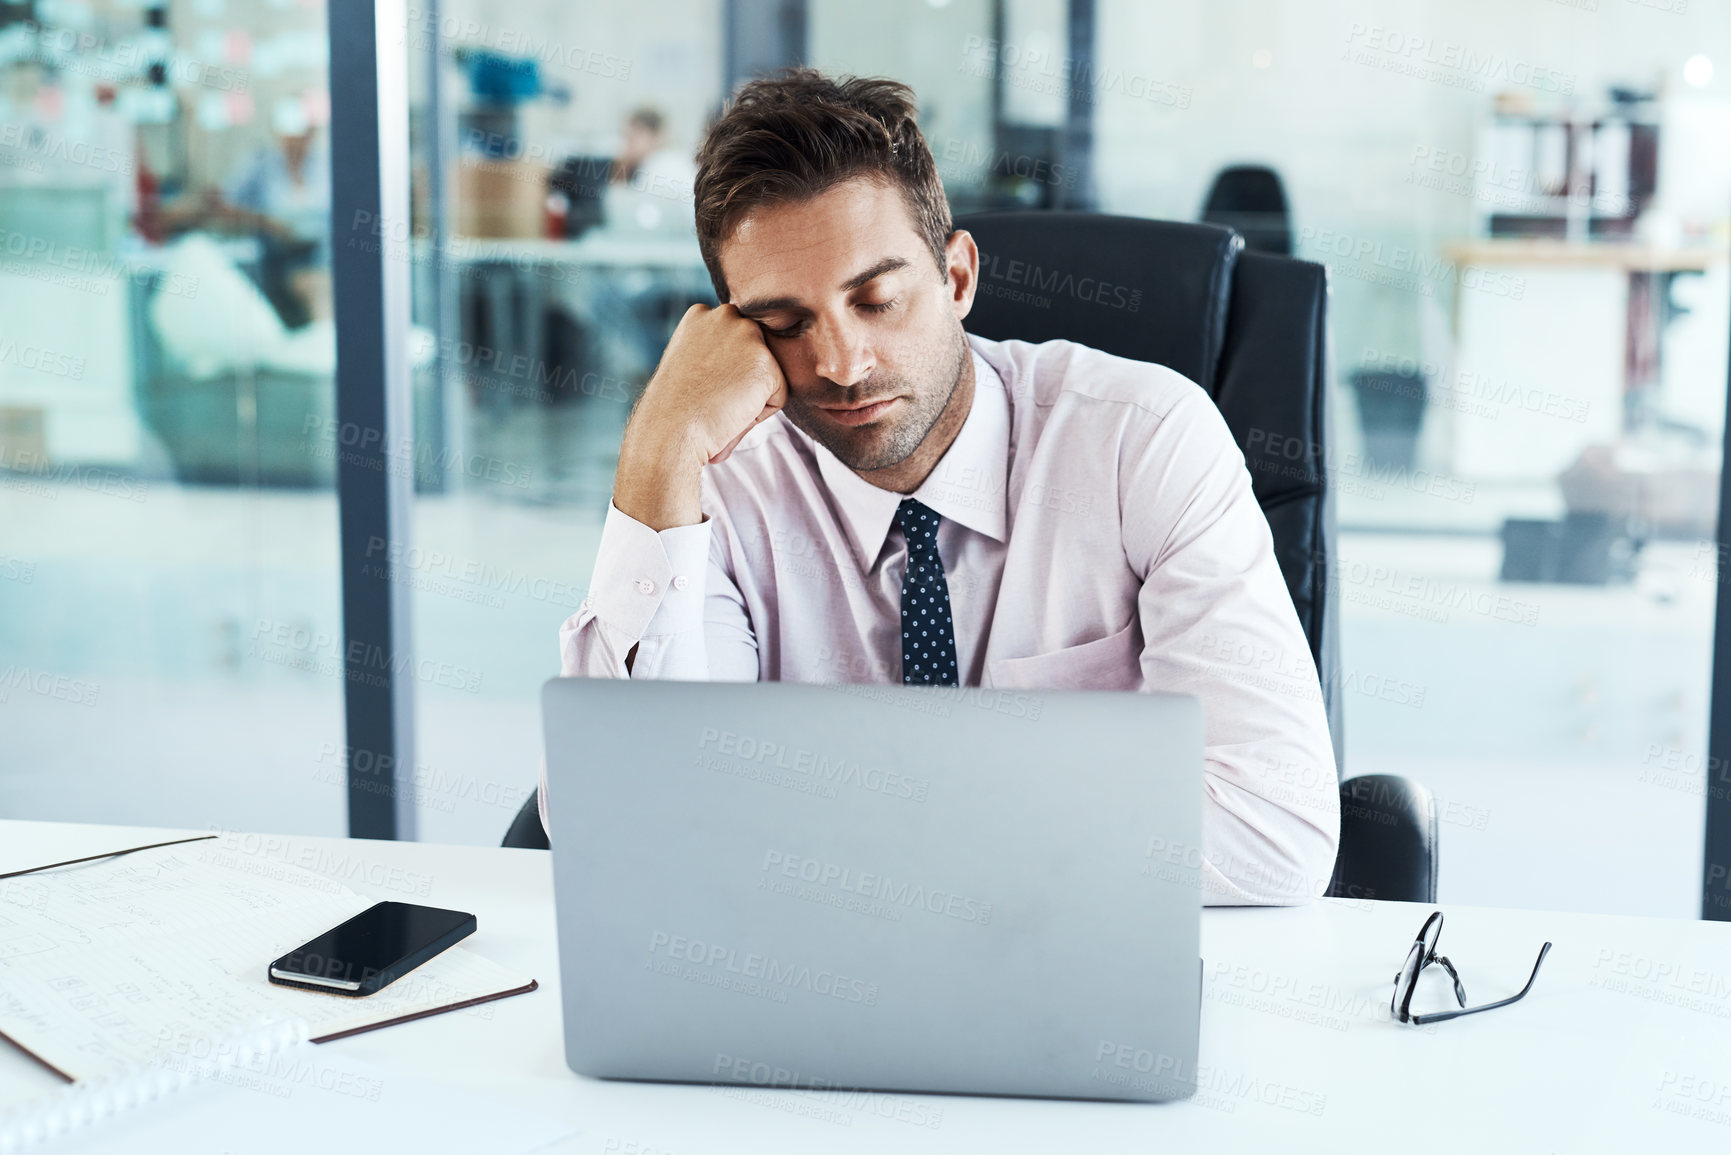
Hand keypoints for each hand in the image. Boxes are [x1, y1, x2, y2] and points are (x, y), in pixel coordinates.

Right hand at [614, 304, 787, 529]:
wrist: (669, 429)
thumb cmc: (673, 410)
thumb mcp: (687, 364)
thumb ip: (713, 353)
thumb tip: (737, 364)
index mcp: (701, 314)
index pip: (735, 344)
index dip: (722, 374)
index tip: (701, 387)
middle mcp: (726, 315)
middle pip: (754, 356)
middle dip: (740, 381)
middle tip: (711, 399)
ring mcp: (747, 335)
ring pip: (766, 375)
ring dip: (750, 397)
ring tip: (720, 406)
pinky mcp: (765, 363)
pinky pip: (777, 396)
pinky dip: (759, 414)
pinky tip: (731, 413)